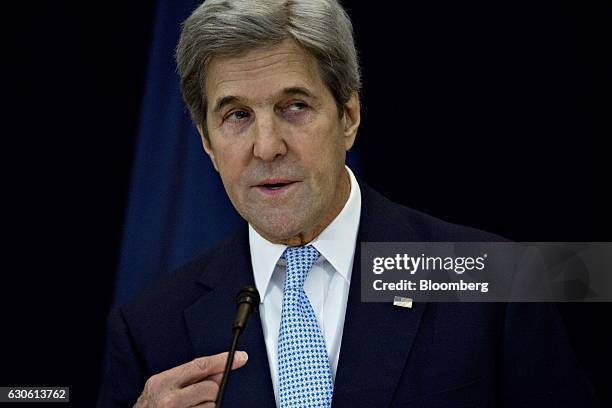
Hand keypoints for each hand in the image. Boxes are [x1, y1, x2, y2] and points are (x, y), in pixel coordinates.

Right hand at [133, 351, 247, 406]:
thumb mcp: (163, 386)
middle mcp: (169, 399)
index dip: (222, 360)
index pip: (200, 365)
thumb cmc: (150, 407)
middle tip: (195, 398)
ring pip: (211, 406)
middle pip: (211, 388)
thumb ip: (189, 377)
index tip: (241, 357)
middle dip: (209, 393)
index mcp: (162, 382)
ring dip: (205, 407)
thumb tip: (218, 372)